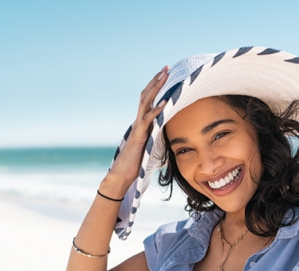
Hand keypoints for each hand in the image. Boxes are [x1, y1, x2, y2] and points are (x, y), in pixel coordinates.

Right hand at [102, 66, 168, 195]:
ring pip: (145, 102)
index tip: (168, 75)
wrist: (123, 174)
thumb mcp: (155, 147)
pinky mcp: (139, 136)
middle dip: (157, 80)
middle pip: (147, 95)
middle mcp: (139, 121)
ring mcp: (138, 127)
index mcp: (144, 122)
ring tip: (165, 76)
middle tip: (167, 67)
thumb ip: (162, 139)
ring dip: (156, 88)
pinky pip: (148, 120)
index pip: (150, 99)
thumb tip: (175, 140)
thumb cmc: (138, 163)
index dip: (158, 87)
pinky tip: (165, 103)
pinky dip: (156, 110)